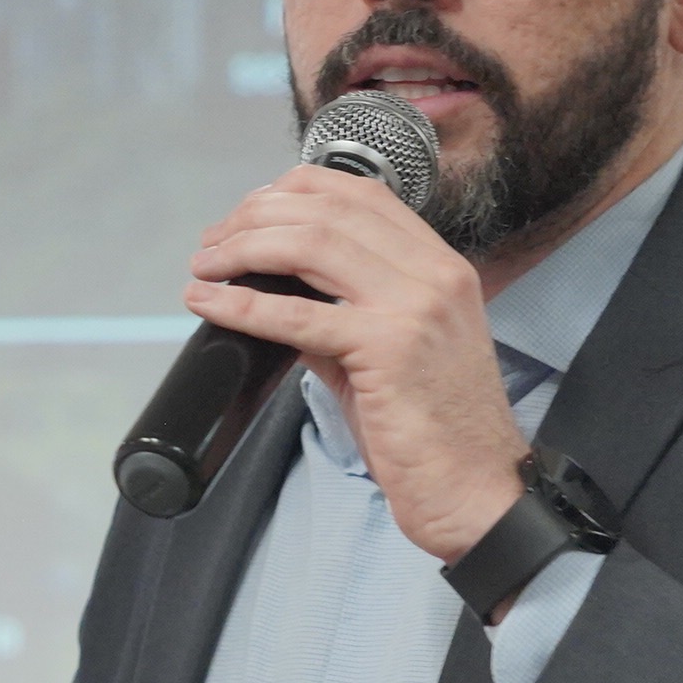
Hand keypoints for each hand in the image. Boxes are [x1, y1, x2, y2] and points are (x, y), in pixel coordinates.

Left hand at [185, 164, 526, 562]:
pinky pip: (298, 315)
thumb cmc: (435, 433)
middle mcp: (433, 273)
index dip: (293, 191)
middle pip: (327, 210)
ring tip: (205, 266)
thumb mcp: (391, 354)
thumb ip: (339, 316)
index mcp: (440, 265)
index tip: (247, 214)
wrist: (477, 491)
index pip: (360, 193)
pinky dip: (242, 304)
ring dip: (243, 250)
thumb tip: (275, 296)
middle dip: (255, 217)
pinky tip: (209, 303)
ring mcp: (415, 307)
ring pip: (311, 245)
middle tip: (213, 244)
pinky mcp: (389, 349)